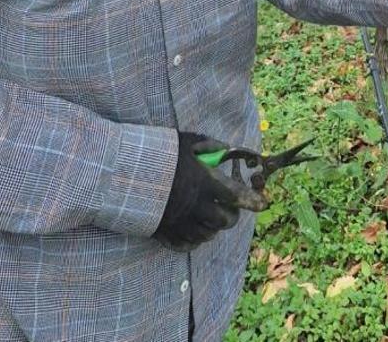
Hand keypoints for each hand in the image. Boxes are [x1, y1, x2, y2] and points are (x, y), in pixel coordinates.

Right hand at [153, 131, 266, 251]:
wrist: (125, 175)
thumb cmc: (159, 154)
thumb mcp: (187, 142)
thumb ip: (210, 145)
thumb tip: (227, 148)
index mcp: (204, 183)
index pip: (236, 196)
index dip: (252, 201)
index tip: (262, 204)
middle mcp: (196, 207)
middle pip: (225, 221)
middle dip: (232, 215)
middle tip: (230, 208)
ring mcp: (181, 223)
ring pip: (209, 235)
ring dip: (214, 227)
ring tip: (211, 216)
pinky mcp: (167, 234)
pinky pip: (189, 244)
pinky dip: (196, 238)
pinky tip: (194, 228)